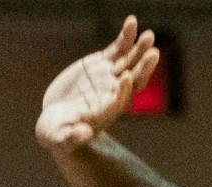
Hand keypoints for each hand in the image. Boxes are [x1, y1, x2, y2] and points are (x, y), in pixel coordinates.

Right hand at [36, 16, 160, 151]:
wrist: (58, 118)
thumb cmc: (59, 133)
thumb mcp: (61, 138)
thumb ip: (71, 138)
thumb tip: (83, 134)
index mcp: (106, 112)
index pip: (120, 101)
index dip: (124, 90)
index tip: (126, 78)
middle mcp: (112, 93)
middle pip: (133, 80)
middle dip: (143, 68)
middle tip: (153, 54)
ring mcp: (110, 76)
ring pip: (129, 61)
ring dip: (139, 48)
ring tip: (149, 36)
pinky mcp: (103, 63)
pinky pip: (118, 48)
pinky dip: (125, 36)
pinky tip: (131, 22)